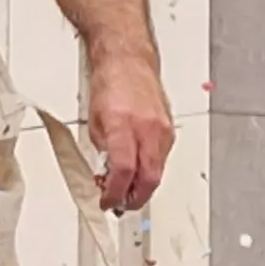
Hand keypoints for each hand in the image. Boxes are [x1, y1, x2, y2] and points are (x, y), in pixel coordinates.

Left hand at [84, 54, 172, 212]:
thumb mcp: (94, 123)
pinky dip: (150, 169)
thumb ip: (103, 153)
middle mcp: (147, 128)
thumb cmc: (109, 84)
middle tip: (121, 204)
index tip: (108, 202)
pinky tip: (138, 169)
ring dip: (143, 185)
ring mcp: (162, 130)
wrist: (128, 61)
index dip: (116, 193)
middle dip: (135, 198)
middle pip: (148, 178)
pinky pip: (162, 159)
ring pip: (158, 171)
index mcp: (123, 125)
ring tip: (126, 187)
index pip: (124, 171)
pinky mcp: (170, 129)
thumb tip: (107, 176)